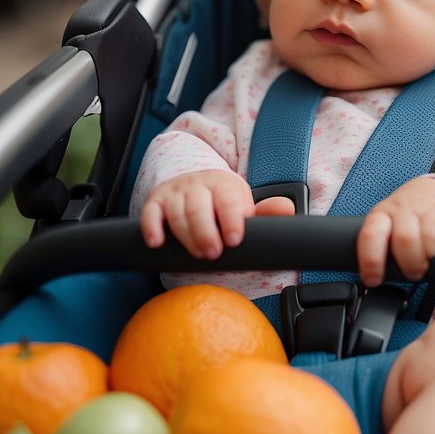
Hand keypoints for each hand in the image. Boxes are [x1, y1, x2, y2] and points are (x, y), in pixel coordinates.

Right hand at [140, 170, 257, 258]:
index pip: (227, 201)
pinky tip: (157, 242)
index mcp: (223, 184)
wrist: (197, 180)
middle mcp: (197, 184)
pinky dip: (151, 227)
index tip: (233, 240)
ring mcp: (175, 191)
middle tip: (213, 253)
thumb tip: (285, 208)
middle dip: (206, 233)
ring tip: (198, 254)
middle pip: (198, 209)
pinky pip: (149, 213)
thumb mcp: (245, 201)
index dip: (231, 220)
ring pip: (176, 214)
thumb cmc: (224, 199)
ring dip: (186, 236)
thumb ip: (266, 209)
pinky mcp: (156, 200)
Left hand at [357, 177, 434, 285]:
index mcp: (382, 214)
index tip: (373, 281)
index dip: (368, 261)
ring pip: (406, 237)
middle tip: (403, 276)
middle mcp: (397, 209)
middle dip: (387, 262)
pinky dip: (430, 247)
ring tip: (419, 269)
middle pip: (382, 235)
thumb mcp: (398, 223)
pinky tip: (432, 253)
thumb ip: (389, 245)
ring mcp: (419, 207)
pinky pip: (432, 229)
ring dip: (412, 261)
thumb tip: (382, 277)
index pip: (367, 236)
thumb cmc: (419, 212)